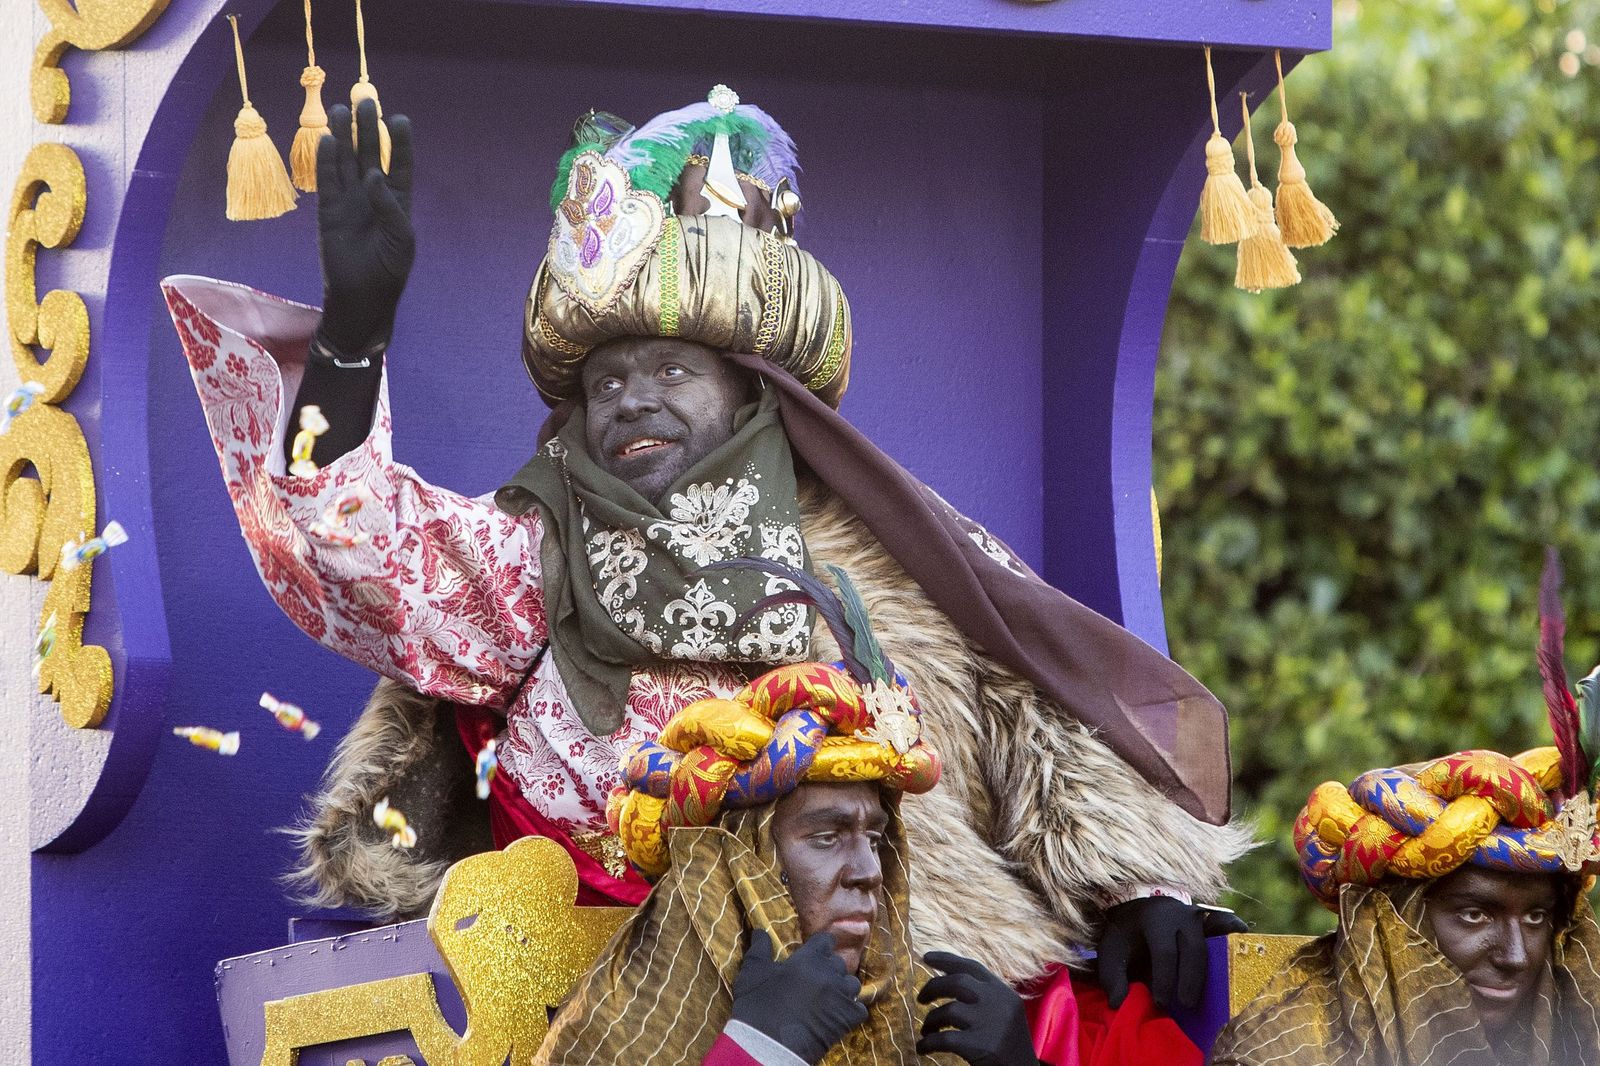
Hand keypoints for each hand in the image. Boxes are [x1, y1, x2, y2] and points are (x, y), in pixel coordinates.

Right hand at [315, 98, 414, 355]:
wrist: (361, 297)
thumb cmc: (390, 270)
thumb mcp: (401, 238)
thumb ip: (390, 206)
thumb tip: (373, 175)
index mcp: (398, 201)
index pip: (401, 164)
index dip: (400, 142)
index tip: (399, 119)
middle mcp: (372, 196)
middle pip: (370, 154)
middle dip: (368, 129)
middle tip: (365, 102)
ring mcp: (349, 201)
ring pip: (345, 162)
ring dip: (343, 136)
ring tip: (339, 110)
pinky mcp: (327, 211)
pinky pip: (326, 181)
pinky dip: (326, 161)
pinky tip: (327, 140)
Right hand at [730, 929, 866, 1064]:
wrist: (767, 1045)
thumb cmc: (758, 1005)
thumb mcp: (753, 972)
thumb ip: (760, 948)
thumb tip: (760, 930)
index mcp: (809, 958)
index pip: (825, 940)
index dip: (820, 946)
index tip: (814, 952)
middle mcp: (830, 973)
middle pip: (839, 963)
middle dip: (829, 968)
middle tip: (815, 979)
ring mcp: (841, 996)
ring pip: (852, 984)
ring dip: (842, 988)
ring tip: (828, 997)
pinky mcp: (847, 1019)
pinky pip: (859, 1009)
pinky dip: (851, 1011)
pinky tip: (838, 1015)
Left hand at [916, 952, 1037, 1064]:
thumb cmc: (1009, 1045)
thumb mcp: (1004, 1012)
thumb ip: (983, 996)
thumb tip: (947, 979)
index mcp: (1003, 992)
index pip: (972, 966)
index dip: (946, 959)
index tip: (926, 957)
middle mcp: (997, 1002)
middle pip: (956, 982)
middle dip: (933, 987)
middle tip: (921, 998)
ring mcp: (989, 1023)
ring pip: (947, 1010)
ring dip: (931, 1020)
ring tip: (926, 1030)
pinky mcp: (979, 1045)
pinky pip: (942, 1039)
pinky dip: (927, 1043)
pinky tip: (923, 1048)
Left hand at [1096, 897, 1244, 1011]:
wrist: (1137, 905)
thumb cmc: (1126, 935)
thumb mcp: (1111, 951)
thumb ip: (1111, 977)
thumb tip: (1117, 1003)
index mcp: (1154, 920)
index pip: (1164, 952)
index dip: (1164, 979)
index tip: (1160, 1003)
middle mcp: (1180, 915)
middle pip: (1193, 949)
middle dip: (1190, 980)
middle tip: (1186, 1005)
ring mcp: (1198, 916)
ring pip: (1211, 943)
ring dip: (1213, 971)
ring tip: (1214, 996)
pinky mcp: (1210, 920)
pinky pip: (1225, 925)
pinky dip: (1234, 934)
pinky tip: (1243, 946)